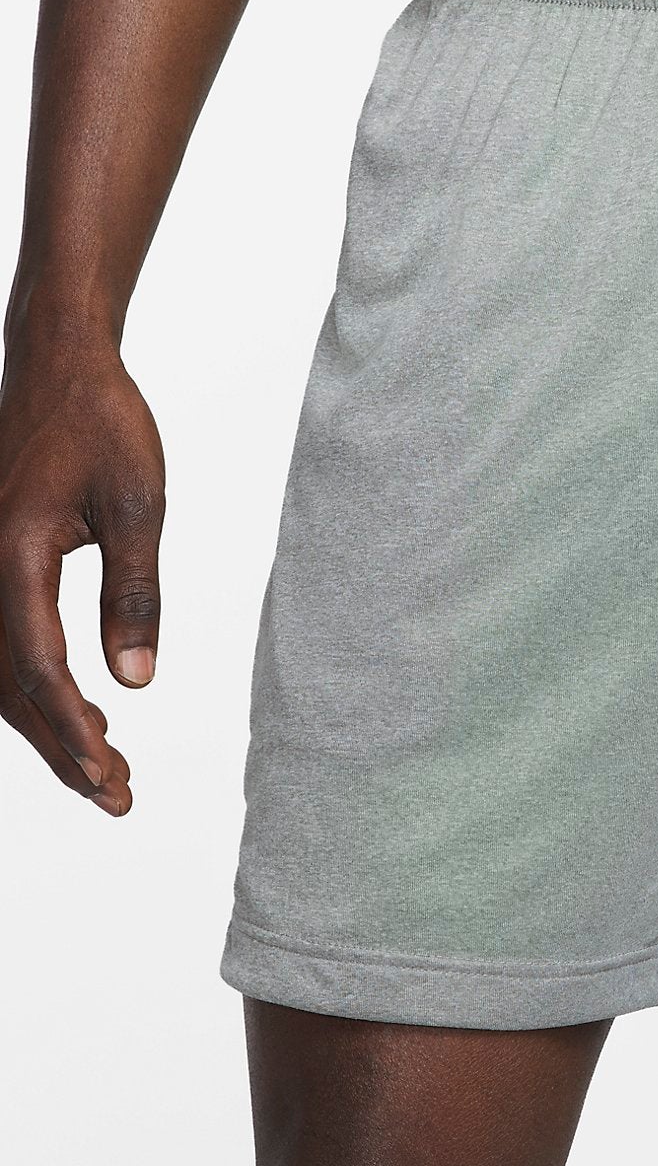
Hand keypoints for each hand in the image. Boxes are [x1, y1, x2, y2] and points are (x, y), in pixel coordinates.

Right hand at [0, 336, 164, 815]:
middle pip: (11, 687)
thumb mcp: (136, 506)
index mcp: (11, 556)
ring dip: (50, 726)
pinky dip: (39, 687)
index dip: (72, 730)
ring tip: (106, 772)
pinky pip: (6, 642)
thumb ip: (134, 594)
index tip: (111, 774)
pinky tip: (81, 709)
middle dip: (62, 749)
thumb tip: (135, 681)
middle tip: (116, 798)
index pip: (38, 668)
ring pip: (3, 672)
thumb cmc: (102, 425)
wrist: (60, 368)